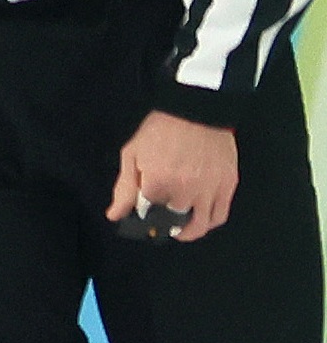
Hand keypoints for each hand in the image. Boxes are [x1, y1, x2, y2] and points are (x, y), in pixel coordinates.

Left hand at [109, 111, 238, 241]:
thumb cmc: (160, 130)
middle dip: (163, 223)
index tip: (141, 212)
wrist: (195, 110)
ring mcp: (209, 189)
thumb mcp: (133, 154)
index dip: (143, 215)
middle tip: (158, 219)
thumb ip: (124, 188)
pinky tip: (199, 221)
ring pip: (200, 225)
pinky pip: (220, 215)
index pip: (148, 214)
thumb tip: (115, 216)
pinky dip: (209, 223)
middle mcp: (186, 189)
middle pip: (173, 220)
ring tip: (178, 231)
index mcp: (159, 181)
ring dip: (187, 232)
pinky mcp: (228, 184)